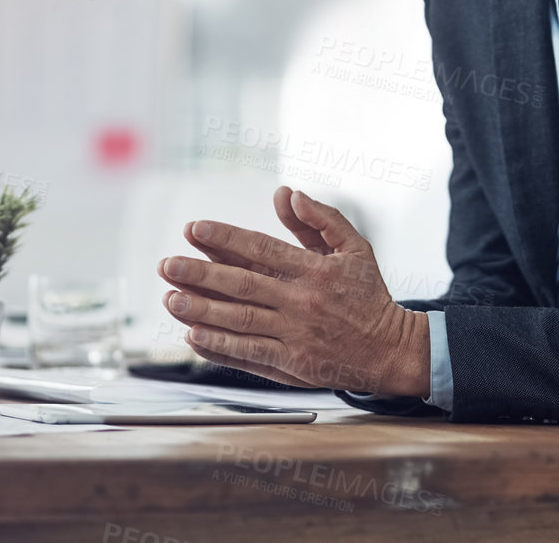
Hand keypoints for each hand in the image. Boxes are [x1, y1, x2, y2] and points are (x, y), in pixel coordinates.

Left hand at [157, 186, 428, 395]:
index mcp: (315, 270)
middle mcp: (302, 302)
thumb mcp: (354, 248)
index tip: (194, 229)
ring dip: (202, 310)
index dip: (225, 238)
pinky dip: (220, 347)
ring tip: (171, 299)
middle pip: (243, 285)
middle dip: (201, 274)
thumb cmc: (368, 295)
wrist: (390, 350)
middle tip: (168, 264)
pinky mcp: (292, 365)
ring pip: (240, 321)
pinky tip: (194, 337)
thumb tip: (286, 193)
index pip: (261, 249)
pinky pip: (249, 354)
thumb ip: (320, 219)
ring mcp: (296, 335)